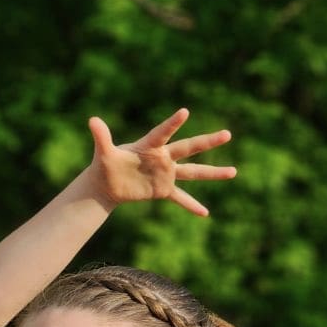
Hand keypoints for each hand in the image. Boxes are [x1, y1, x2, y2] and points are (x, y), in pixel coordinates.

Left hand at [88, 108, 235, 216]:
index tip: (184, 112)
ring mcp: (165, 173)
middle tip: (227, 134)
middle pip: (188, 147)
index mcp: (149, 146)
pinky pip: (180, 198)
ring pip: (193, 172)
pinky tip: (205, 213)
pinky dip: (191, 205)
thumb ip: (101, 137)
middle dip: (207, 142)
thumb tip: (92, 119)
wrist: (107, 183)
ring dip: (213, 173)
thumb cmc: (105, 164)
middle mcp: (162, 157)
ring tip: (234, 172)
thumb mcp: (103, 152)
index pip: (162, 133)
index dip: (172, 123)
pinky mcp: (162, 189)